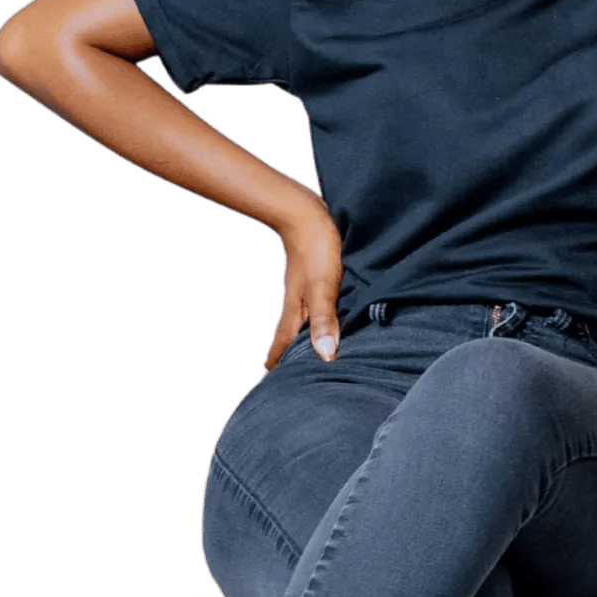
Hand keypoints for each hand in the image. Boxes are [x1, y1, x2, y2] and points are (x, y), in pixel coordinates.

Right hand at [264, 207, 343, 367]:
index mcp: (297, 311)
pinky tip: (327, 319)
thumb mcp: (324, 287)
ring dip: (304, 339)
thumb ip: (325, 319)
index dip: (277, 367)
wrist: (306, 209)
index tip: (269, 387)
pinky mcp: (316, 278)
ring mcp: (306, 290)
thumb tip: (325, 356)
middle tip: (287, 379)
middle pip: (292, 338)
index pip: (283, 346)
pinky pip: (316, 308)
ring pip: (304, 322)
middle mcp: (299, 304)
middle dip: (288, 358)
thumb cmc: (317, 247)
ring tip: (308, 355)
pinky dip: (318, 321)